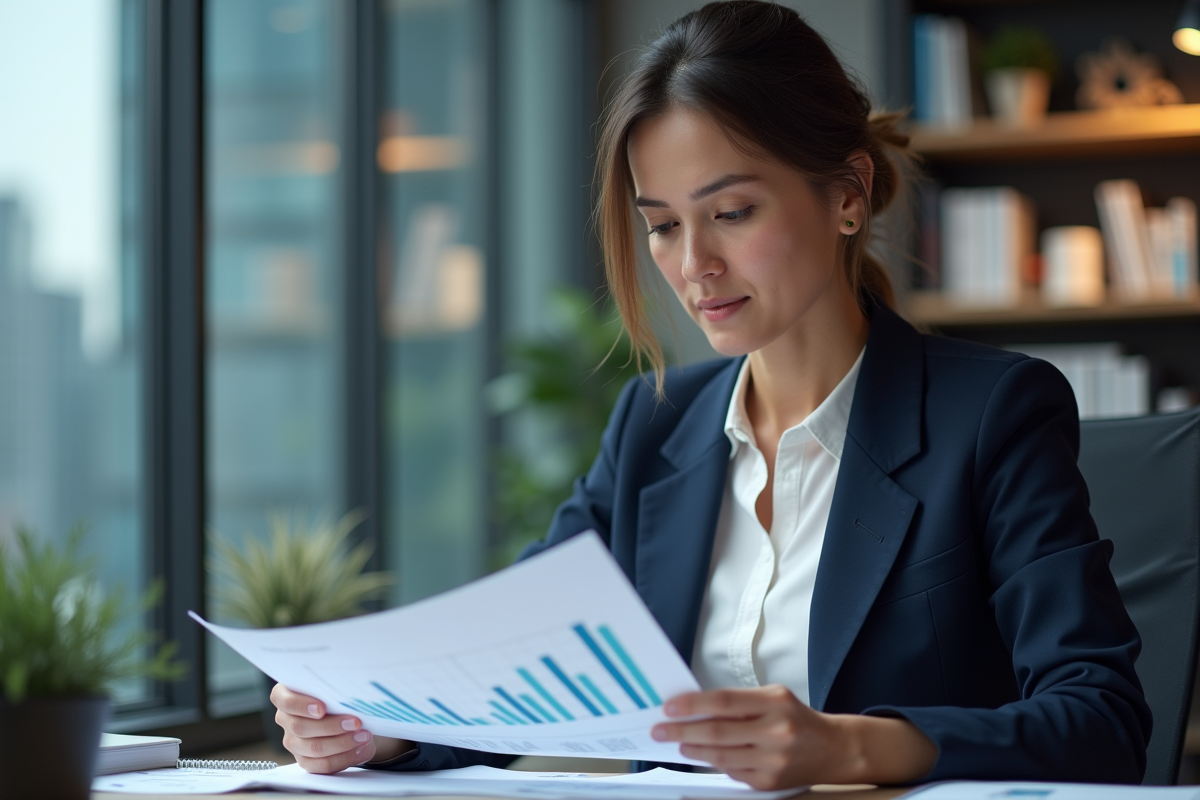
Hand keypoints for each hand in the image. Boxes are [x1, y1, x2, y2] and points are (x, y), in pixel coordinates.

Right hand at [270, 684, 413, 772]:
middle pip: (301, 727)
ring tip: (364, 736)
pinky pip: (323, 765)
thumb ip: (336, 686)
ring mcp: (293, 742)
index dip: (301, 705)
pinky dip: (345, 758)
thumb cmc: (338, 694)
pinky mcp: (306, 760)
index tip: (322, 708)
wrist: (349, 714)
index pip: (283, 700)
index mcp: (285, 695)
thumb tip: (356, 685)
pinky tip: (361, 749)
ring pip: (314, 748)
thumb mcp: (335, 686)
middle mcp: (286, 719)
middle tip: (356, 722)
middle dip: (332, 725)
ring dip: (343, 743)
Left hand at [650, 685, 935, 789]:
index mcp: (774, 703)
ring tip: (678, 743)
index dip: (692, 705)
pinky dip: (715, 763)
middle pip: (717, 732)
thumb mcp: (773, 697)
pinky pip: (732, 773)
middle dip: (682, 730)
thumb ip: (738, 701)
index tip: (670, 707)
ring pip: (721, 756)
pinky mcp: (769, 782)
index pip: (723, 702)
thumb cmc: (797, 718)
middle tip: (660, 729)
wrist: (834, 749)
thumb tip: (695, 707)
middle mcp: (775, 732)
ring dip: (693, 750)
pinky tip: (703, 755)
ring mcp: (773, 761)